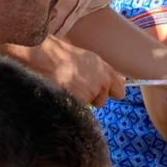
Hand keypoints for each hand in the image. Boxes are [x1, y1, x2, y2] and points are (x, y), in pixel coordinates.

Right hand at [7, 37, 124, 106]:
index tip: (104, 91)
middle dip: (92, 98)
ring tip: (66, 87)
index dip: (111, 92)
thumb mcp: (90, 59)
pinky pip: (77, 110)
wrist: (44, 58)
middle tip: (76, 86)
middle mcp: (101, 84)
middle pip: (102, 101)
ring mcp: (89, 95)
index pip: (119, 92)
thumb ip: (107, 73)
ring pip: (87, 106)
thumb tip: (122, 81)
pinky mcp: (77, 103)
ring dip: (79, 101)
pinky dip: (70, 105)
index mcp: (106, 71)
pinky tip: (61, 93)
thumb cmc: (62, 55)